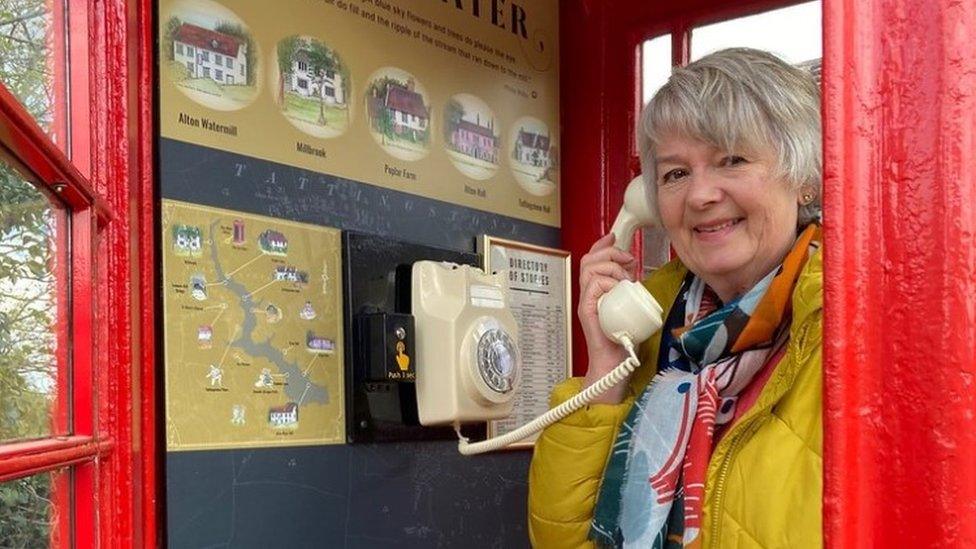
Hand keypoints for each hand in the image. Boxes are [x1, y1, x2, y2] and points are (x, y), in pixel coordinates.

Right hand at [577, 233, 636, 403]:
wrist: (615, 363)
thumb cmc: (623, 339)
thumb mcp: (630, 306)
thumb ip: (629, 290)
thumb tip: (636, 274)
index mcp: (596, 291)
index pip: (592, 261)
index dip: (601, 245)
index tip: (614, 236)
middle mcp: (588, 294)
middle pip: (588, 260)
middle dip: (609, 252)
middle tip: (628, 259)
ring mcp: (586, 301)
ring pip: (590, 269)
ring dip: (611, 268)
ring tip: (626, 279)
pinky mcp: (586, 310)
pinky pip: (592, 285)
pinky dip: (608, 282)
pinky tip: (618, 289)